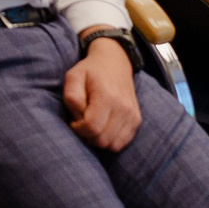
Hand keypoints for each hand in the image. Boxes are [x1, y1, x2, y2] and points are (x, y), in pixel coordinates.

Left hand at [62, 37, 142, 151]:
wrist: (115, 63)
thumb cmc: (90, 71)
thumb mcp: (73, 77)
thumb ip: (71, 97)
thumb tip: (78, 118)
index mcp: (107, 96)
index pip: (92, 127)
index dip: (78, 129)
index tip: (73, 120)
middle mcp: (124, 107)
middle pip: (102, 139)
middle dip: (87, 136)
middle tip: (81, 122)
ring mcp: (133, 115)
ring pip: (113, 145)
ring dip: (98, 140)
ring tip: (92, 125)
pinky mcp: (137, 120)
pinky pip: (122, 143)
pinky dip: (110, 140)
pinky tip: (103, 127)